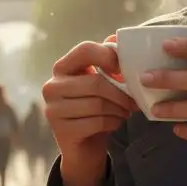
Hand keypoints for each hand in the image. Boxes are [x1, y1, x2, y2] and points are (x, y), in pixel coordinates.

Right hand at [41, 37, 138, 171]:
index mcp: (62, 68)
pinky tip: (114, 123)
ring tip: (125, 112)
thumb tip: (116, 37)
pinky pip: (96, 122)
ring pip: (98, 104)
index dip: (108, 56)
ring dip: (119, 110)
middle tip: (134, 101)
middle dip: (121, 93)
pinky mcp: (61, 129)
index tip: (123, 69)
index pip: (85, 50)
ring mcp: (53, 109)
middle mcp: (52, 86)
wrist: (83, 148)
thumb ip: (107, 61)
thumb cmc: (95, 110)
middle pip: (96, 82)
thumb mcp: (101, 83)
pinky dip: (112, 123)